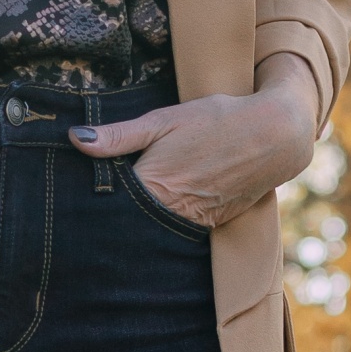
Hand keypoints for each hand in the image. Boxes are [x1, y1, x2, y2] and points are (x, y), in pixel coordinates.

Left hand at [69, 56, 318, 227]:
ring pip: (156, 231)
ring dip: (144, 223)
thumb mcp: (164, 119)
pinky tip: (168, 206)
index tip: (78, 200)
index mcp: (153, 188)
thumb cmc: (217, 120)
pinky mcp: (213, 227)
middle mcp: (173, 215)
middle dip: (116, 219)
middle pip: (131, 226)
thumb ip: (118, 136)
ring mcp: (195, 225)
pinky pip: (181, 231)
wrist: (275, 135)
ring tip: (134, 208)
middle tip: (96, 211)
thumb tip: (74, 139)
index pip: (110, 208)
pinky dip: (170, 222)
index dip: (95, 205)